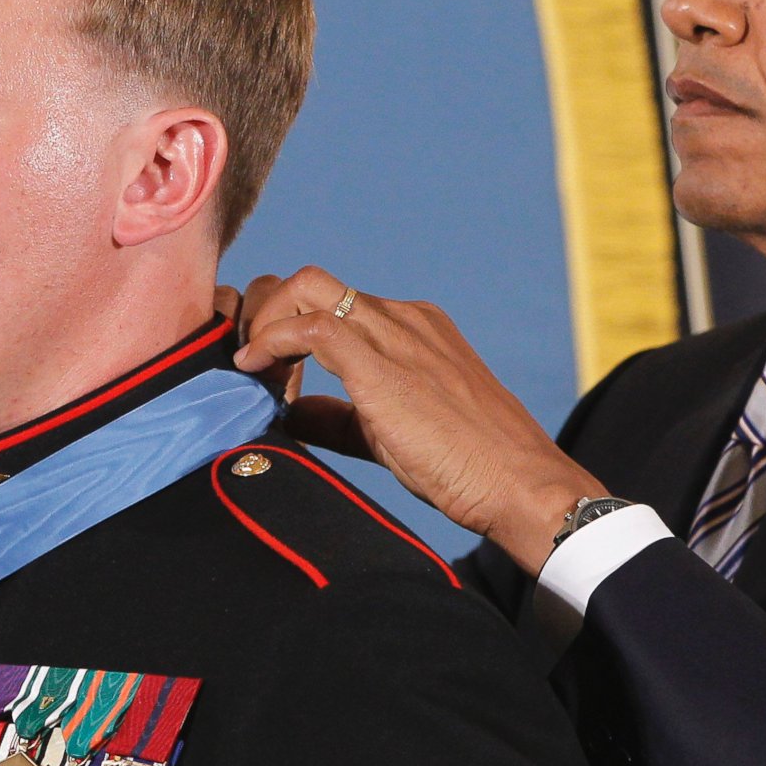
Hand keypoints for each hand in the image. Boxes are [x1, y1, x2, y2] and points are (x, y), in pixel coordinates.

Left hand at [233, 267, 605, 571]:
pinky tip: (258, 377)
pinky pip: (309, 328)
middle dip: (265, 311)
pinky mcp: (383, 364)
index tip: (268, 376)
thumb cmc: (466, 465)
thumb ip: (338, 416)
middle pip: (310, 282)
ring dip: (264, 324)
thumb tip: (288, 414)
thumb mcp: (387, 431)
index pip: (331, 302)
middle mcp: (403, 317)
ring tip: (251, 371)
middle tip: (248, 362)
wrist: (517, 483)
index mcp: (411, 327)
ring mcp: (396, 334)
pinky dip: (272, 344)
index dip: (285, 330)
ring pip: (305, 289)